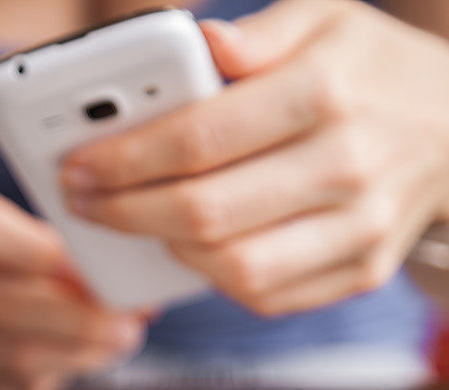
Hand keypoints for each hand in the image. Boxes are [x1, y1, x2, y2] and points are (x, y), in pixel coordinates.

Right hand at [0, 185, 145, 389]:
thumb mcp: (8, 229)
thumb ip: (58, 252)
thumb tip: (128, 288)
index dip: (45, 256)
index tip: (99, 273)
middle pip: (6, 308)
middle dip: (81, 322)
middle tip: (127, 327)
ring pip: (14, 360)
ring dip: (78, 355)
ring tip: (115, 345)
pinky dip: (56, 376)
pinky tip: (78, 360)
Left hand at [61, 0, 448, 315]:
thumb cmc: (374, 72)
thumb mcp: (329, 17)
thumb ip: (261, 30)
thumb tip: (199, 47)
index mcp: (327, 92)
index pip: (200, 139)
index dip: (124, 160)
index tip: (80, 167)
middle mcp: (347, 168)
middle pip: (207, 214)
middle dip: (127, 214)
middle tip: (87, 203)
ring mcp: (358, 231)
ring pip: (235, 269)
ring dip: (170, 251)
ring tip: (142, 221)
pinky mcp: (360, 271)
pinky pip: (268, 297)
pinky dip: (216, 279)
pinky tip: (197, 247)